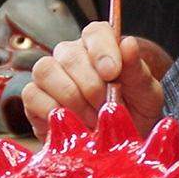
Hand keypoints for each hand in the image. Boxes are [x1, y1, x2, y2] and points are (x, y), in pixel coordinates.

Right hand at [19, 22, 170, 130]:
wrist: (117, 145)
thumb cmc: (132, 113)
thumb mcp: (145, 94)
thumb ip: (137, 69)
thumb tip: (128, 44)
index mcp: (100, 47)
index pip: (96, 32)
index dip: (102, 50)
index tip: (112, 73)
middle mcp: (71, 55)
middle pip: (70, 55)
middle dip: (91, 86)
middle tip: (106, 108)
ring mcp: (50, 75)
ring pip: (46, 70)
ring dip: (71, 99)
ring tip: (90, 119)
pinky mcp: (34, 98)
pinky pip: (33, 95)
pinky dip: (53, 111)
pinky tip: (71, 123)